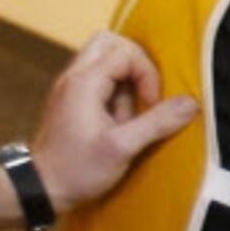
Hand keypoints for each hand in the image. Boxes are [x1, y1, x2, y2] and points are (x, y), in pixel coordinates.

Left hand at [33, 32, 199, 213]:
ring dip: (125, 77)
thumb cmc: (78, 169)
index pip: (125, 52)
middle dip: (135, 63)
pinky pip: (96, 76)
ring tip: (129, 110)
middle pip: (108, 41)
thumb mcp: (122, 148)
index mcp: (84, 82)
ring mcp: (68, 86)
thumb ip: (157, 123)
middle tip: (143, 92)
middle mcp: (73, 76)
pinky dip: (113, 88)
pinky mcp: (68, 99)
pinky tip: (117, 118)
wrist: (38, 189)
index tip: (150, 105)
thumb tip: (191, 103)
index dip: (147, 74)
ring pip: (102, 57)